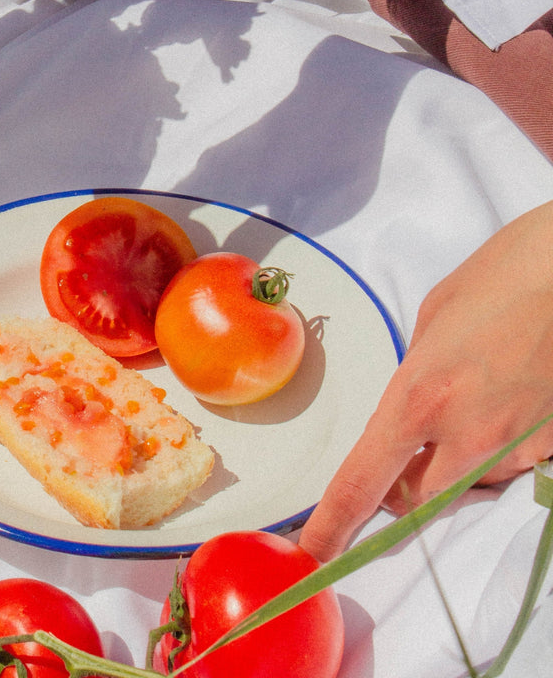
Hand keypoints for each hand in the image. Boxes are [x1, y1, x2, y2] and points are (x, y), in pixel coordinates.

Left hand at [299, 200, 552, 561]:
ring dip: (452, 464)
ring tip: (470, 396)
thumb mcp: (429, 328)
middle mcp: (468, 435)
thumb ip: (413, 385)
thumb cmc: (496, 281)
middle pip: (415, 501)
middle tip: (399, 454)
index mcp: (420, 399)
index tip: (313, 550)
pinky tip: (504, 396)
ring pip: (466, 485)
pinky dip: (496, 445)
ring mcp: (518, 447)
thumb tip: (410, 420)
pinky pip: (509, 464)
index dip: (333, 524)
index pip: (363, 482)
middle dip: (398, 490)